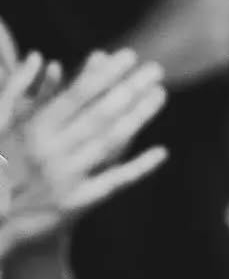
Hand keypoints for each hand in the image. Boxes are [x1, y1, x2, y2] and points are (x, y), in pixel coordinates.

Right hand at [0, 50, 167, 257]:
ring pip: (111, 142)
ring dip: (139, 117)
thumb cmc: (5, 166)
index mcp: (33, 130)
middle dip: (130, 89)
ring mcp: (68, 177)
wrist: (0, 224)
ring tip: (160, 94)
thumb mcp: (9, 129)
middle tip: (156, 69)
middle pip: (100, 115)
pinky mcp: (80, 202)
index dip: (105, 74)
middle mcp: (51, 152)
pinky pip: (115, 180)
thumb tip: (52, 61)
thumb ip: (31, 96)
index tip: (129, 54)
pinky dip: (139, 166)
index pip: (77, 95)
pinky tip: (161, 151)